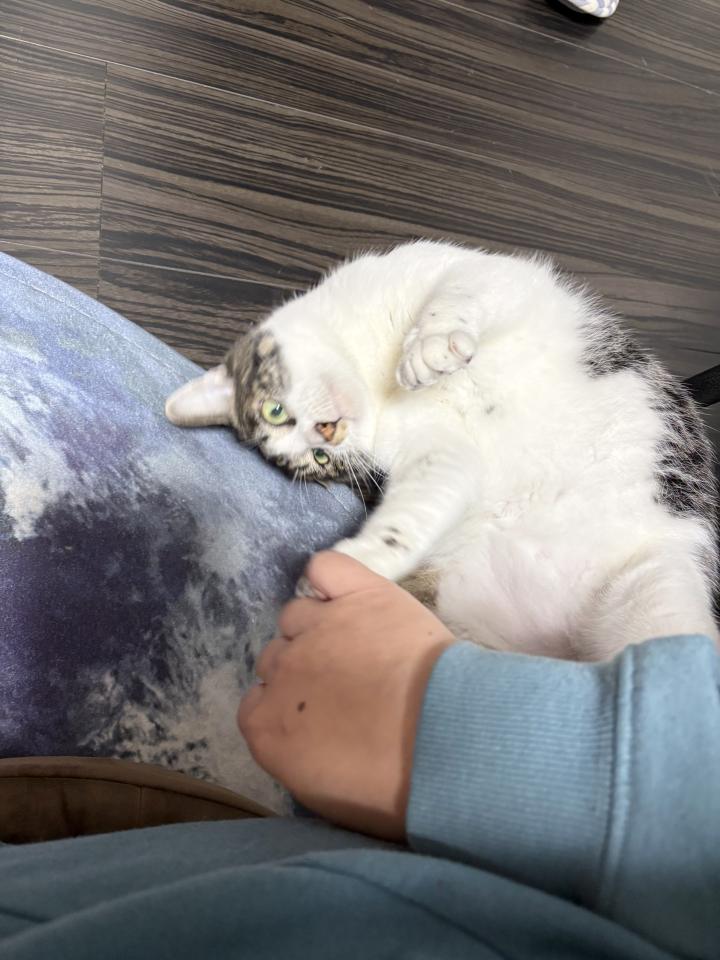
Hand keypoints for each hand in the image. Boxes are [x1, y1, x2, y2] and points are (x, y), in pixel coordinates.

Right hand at [238, 551, 453, 839]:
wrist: (449, 743)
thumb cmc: (394, 788)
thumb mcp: (324, 795)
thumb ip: (295, 755)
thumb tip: (301, 736)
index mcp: (264, 726)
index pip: (255, 703)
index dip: (286, 706)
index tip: (314, 717)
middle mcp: (281, 670)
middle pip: (276, 657)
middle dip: (302, 669)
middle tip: (345, 686)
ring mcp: (319, 626)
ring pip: (296, 614)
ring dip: (317, 627)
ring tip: (356, 644)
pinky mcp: (361, 594)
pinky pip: (326, 567)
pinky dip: (329, 576)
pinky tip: (345, 592)